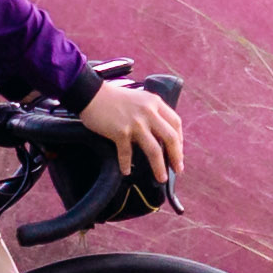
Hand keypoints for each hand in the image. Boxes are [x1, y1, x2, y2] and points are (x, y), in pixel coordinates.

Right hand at [79, 73, 187, 188]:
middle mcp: (148, 112)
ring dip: (159, 167)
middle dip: (176, 156)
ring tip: (161, 178)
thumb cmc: (115, 98)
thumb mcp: (140, 99)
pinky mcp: (120, 132)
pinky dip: (126, 164)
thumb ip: (152, 112)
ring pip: (154, 150)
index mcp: (155, 103)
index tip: (179, 152)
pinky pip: (127, 153)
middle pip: (170, 138)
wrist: (92, 94)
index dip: (180, 140)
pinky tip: (126, 171)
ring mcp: (135, 123)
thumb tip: (161, 135)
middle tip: (178, 169)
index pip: (176, 123)